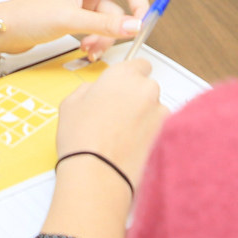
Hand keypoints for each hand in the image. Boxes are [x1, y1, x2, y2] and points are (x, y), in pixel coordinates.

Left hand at [0, 0, 177, 58]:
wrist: (5, 31)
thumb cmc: (28, 15)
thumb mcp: (70, 19)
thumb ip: (105, 25)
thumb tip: (135, 27)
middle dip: (132, 14)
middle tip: (136, 31)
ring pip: (114, 15)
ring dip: (110, 34)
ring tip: (96, 48)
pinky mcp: (79, 16)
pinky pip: (102, 26)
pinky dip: (100, 40)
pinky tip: (89, 50)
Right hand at [55, 57, 166, 189]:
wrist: (97, 173)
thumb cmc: (82, 139)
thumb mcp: (70, 104)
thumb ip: (88, 89)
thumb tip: (94, 91)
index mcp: (122, 75)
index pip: (139, 64)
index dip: (130, 76)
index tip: (123, 86)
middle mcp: (145, 88)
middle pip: (146, 86)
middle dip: (135, 97)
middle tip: (116, 114)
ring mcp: (159, 110)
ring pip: (154, 108)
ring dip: (143, 116)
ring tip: (122, 135)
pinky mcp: (166, 133)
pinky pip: (159, 127)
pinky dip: (150, 133)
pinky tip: (132, 145)